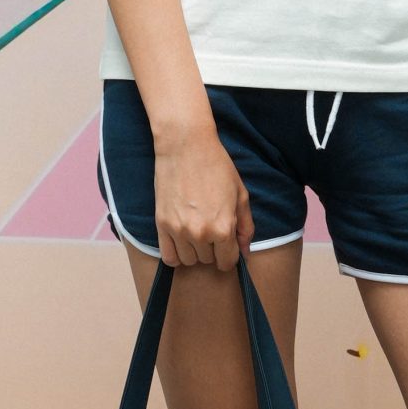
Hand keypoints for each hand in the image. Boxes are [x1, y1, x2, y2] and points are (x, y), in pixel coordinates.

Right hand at [154, 130, 254, 269]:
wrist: (186, 146)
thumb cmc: (217, 167)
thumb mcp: (240, 195)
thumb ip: (245, 227)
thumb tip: (245, 252)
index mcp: (223, 228)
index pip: (227, 261)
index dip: (229, 255)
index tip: (227, 245)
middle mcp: (201, 234)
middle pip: (208, 260)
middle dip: (213, 249)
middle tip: (212, 228)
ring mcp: (179, 230)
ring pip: (189, 261)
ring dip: (195, 252)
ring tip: (197, 231)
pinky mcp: (161, 225)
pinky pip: (168, 257)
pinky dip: (176, 255)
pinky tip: (182, 242)